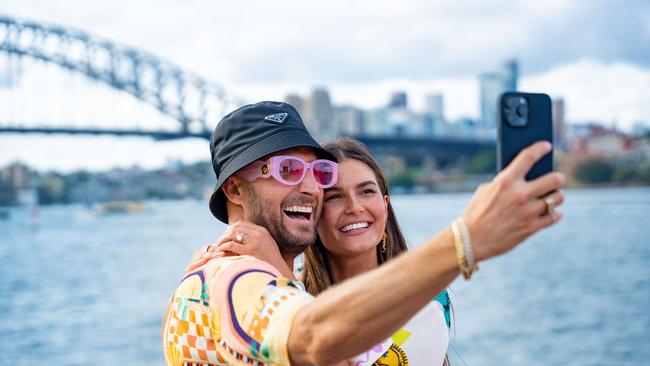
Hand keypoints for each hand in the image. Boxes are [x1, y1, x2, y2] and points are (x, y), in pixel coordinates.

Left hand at [185, 221, 295, 279]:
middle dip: (224, 234)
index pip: (242, 223)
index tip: (225, 237)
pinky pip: (232, 244)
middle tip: (218, 244)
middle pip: (235, 227)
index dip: (231, 229)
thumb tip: (241, 239)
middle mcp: (259, 233)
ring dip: (222, 240)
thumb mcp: (267, 247)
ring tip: (216, 249)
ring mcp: (256, 241)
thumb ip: (257, 240)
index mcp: (263, 231)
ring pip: (232, 234)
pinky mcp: (252, 250)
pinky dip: (223, 247)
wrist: (280, 272)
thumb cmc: (272, 263)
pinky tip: (220, 253)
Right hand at [464, 141, 564, 261]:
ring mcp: (528, 212)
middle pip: (554, 178)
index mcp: (506, 181)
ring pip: (557, 198)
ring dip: (557, 197)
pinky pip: (554, 217)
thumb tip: (524, 176)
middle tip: (556, 179)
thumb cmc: (477, 212)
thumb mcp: (485, 190)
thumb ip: (505, 182)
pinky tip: (552, 212)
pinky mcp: (532, 228)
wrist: (472, 240)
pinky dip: (554, 214)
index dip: (540, 148)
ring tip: (553, 197)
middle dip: (558, 178)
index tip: (547, 146)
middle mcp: (520, 194)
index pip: (529, 157)